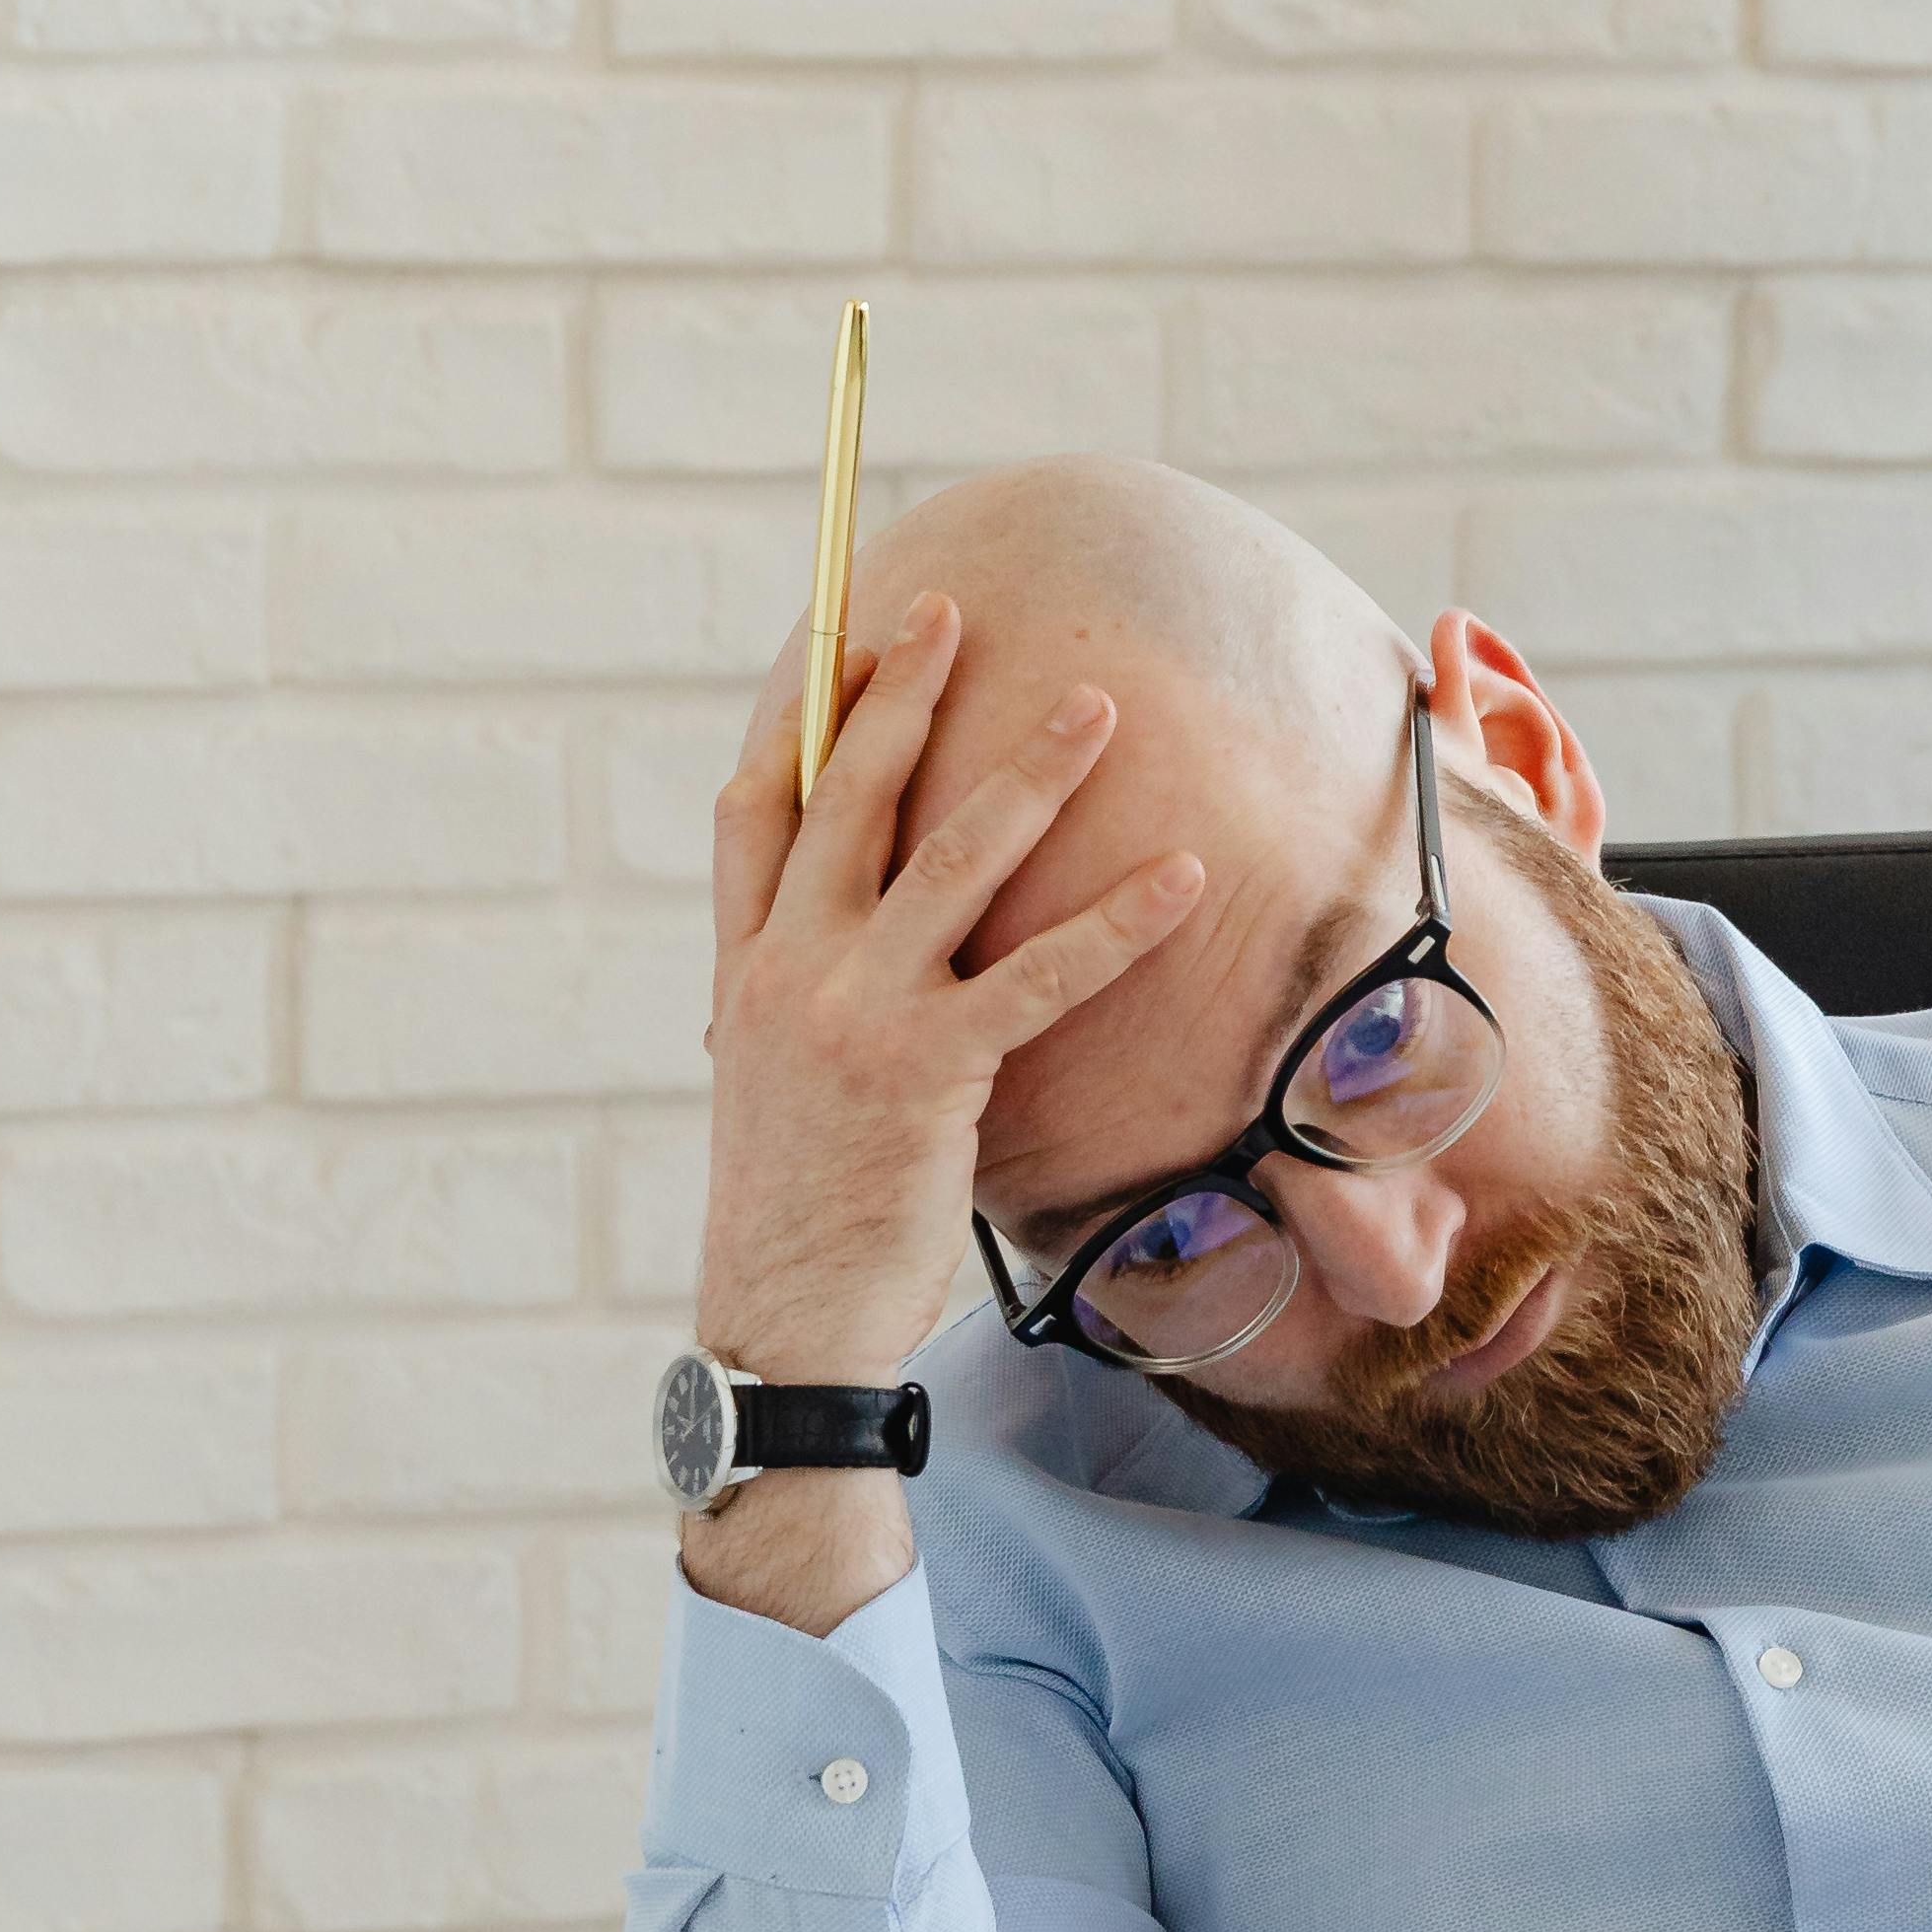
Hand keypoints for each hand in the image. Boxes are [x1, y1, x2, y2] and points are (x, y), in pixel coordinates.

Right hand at [681, 596, 1202, 1636]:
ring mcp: (854, 1015)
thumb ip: (804, 1003)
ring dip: (1032, 772)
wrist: (783, 1322)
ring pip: (951, 858)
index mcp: (746, 971)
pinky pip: (1042, 972)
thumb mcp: (774, 1085)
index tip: (834, 636)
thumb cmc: (800, 1209)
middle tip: (951, 608)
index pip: (751, 814)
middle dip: (897, 693)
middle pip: (843, 798)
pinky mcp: (928, 1072)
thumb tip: (850, 950)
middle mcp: (789, 973)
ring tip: (1101, 705)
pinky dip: (1120, 918)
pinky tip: (1185, 872)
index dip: (793, 720)